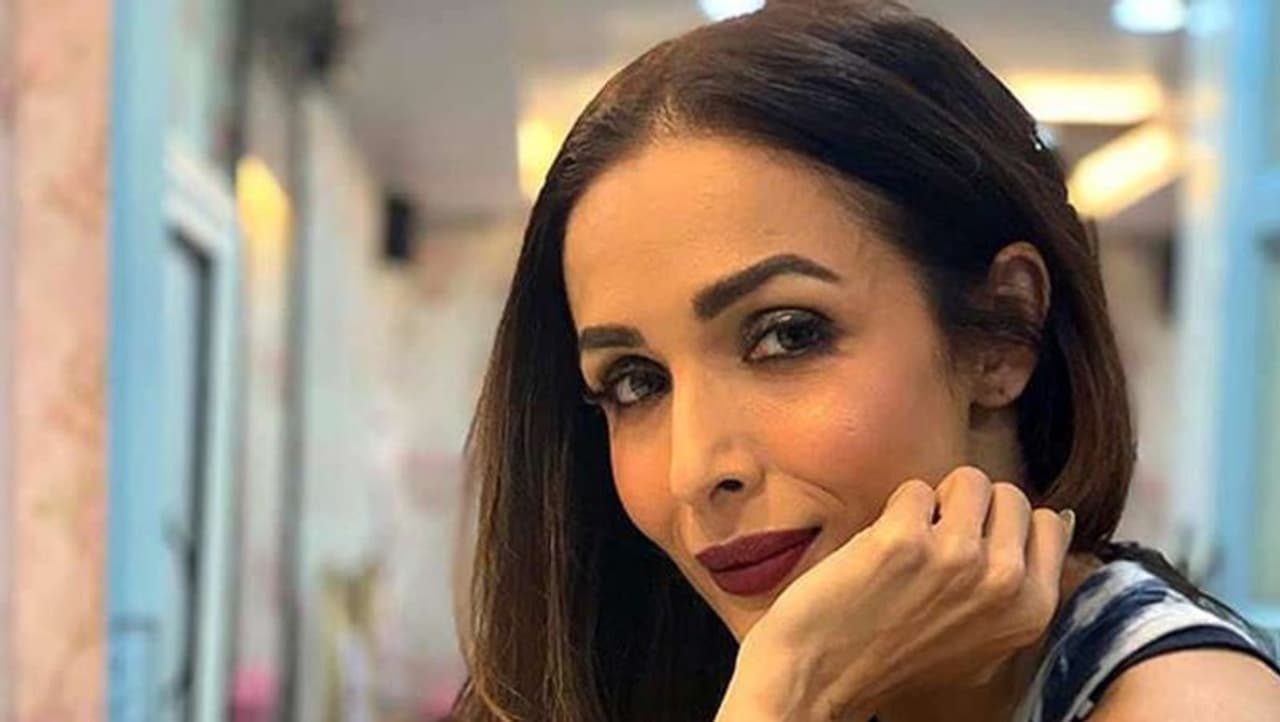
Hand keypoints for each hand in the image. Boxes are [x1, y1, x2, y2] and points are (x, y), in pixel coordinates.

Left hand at [716, 466, 1074, 721]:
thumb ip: (1023, 585)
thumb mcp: (986, 640)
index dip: (1004, 525)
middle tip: (938, 544)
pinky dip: (895, 510)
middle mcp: (1004, 582)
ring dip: (936, 503)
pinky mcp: (904, 539)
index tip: (975, 545)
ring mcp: (956, 557)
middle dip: (971, 508)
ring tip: (912, 543)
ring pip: (968, 480)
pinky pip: (914, 489)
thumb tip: (1061, 519)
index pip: (1048, 523)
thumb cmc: (898, 658)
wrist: (821, 676)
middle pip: (1008, 494)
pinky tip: (881, 549)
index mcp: (1032, 609)